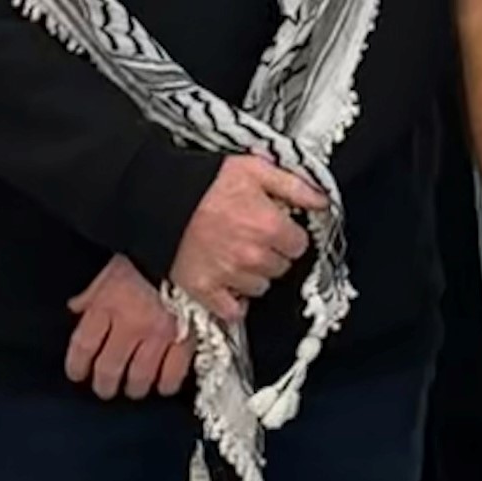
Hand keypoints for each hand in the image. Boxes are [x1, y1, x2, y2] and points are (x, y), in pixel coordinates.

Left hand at [65, 254, 190, 399]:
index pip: (83, 346)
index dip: (77, 366)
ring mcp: (159, 334)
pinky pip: (174, 372)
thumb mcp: (113, 267)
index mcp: (108, 305)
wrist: (190, 247)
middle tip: (105, 388)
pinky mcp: (185, 338)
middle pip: (109, 368)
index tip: (77, 374)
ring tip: (134, 389)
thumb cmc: (149, 256)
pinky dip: (167, 384)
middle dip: (104, 384)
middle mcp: (130, 324)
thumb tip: (77, 307)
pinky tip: (164, 385)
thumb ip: (93, 292)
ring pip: (140, 376)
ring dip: (134, 388)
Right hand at [167, 154, 326, 324]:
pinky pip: (232, 310)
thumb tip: (323, 200)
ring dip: (253, 275)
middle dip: (273, 254)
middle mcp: (252, 256)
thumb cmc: (206, 182)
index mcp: (268, 226)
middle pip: (281, 268)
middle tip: (254, 238)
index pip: (299, 245)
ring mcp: (228, 276)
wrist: (158, 197)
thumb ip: (295, 186)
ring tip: (237, 254)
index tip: (277, 228)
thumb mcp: (256, 170)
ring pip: (260, 287)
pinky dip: (233, 302)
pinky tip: (228, 283)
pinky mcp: (204, 290)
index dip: (289, 235)